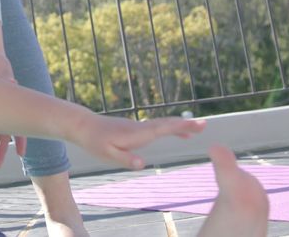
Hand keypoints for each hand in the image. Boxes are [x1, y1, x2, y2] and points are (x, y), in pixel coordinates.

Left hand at [76, 115, 205, 170]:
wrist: (84, 126)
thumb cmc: (95, 143)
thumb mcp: (107, 155)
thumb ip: (126, 159)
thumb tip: (143, 164)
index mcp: (136, 134)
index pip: (161, 129)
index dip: (179, 128)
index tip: (195, 126)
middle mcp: (140, 127)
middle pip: (166, 125)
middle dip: (186, 125)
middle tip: (205, 124)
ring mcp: (140, 126)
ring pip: (164, 125)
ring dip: (182, 126)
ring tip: (199, 129)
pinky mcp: (137, 128)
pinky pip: (159, 127)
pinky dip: (172, 128)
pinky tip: (179, 133)